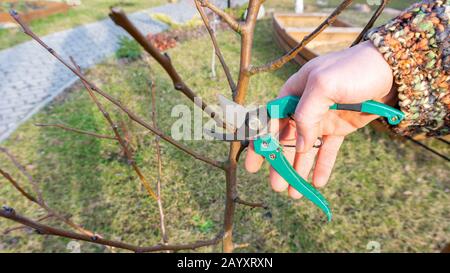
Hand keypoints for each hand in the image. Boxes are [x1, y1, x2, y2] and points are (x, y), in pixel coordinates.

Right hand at [245, 41, 395, 198]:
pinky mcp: (340, 128)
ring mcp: (322, 119)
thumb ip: (306, 114)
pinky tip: (317, 183)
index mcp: (294, 92)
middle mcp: (304, 107)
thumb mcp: (323, 84)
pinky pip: (327, 150)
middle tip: (275, 185)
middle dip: (279, 163)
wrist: (391, 69)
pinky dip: (322, 166)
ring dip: (298, 170)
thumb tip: (299, 145)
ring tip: (293, 193)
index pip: (270, 120)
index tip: (253, 164)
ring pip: (305, 149)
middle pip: (285, 139)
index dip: (260, 143)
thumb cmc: (354, 69)